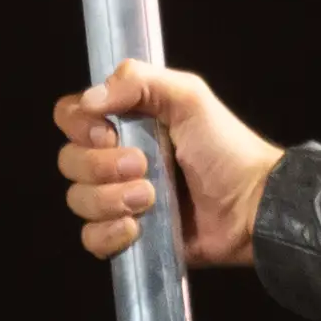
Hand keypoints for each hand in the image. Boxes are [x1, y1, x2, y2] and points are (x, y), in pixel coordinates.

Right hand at [51, 59, 284, 264]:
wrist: (252, 205)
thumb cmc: (226, 148)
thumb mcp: (189, 97)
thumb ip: (138, 81)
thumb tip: (90, 100)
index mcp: (124, 122)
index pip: (70, 116)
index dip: (79, 126)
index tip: (108, 133)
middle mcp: (113, 160)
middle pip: (68, 162)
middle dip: (102, 167)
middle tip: (144, 167)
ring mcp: (119, 200)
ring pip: (78, 200)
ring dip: (111, 199)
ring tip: (152, 199)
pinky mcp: (128, 237)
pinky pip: (92, 239)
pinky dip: (110, 234)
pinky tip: (138, 229)